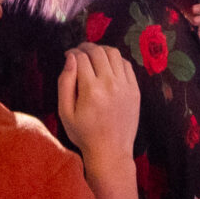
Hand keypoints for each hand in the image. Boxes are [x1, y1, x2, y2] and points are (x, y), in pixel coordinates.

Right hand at [55, 42, 140, 159]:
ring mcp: (125, 86)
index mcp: (90, 89)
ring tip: (94, 55)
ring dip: (102, 50)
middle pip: (98, 52)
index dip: (73, 52)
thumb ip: (65, 83)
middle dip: (86, 47)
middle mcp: (109, 84)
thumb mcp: (65, 112)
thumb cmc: (84, 134)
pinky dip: (116, 60)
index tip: (69, 55)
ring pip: (114, 54)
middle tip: (80, 51)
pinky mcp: (135, 90)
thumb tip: (70, 58)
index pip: (82, 57)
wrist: (110, 151)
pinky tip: (109, 66)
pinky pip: (127, 65)